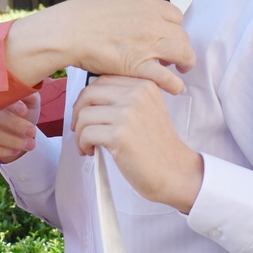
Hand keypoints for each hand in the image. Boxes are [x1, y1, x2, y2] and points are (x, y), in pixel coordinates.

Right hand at [0, 93, 40, 163]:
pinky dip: (1, 151)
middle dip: (15, 125)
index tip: (24, 110)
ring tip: (30, 144)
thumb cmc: (21, 111)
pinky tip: (15, 151)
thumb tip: (30, 96)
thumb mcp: (28, 102)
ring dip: (12, 141)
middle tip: (32, 132)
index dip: (10, 104)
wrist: (13, 129)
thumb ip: (30, 97)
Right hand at [68, 0, 194, 94]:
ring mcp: (148, 46)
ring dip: (186, 63)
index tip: (167, 33)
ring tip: (181, 70)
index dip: (174, 26)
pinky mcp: (139, 67)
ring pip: (183, 54)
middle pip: (182, 36)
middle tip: (174, 54)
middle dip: (181, 45)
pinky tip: (176, 88)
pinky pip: (167, 78)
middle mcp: (153, 25)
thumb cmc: (86, 11)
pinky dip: (175, 84)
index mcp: (148, 6)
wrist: (70, 31)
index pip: (176, 15)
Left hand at [71, 75, 202, 212]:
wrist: (174, 172)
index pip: (102, 80)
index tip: (87, 114)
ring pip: (84, 115)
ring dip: (79, 132)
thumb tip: (88, 96)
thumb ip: (125, 97)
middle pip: (89, 94)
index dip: (88, 98)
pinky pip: (86, 133)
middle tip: (80, 129)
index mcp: (143, 85)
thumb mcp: (147, 109)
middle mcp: (137, 94)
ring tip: (87, 144)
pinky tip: (90, 151)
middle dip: (78, 113)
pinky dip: (83, 144)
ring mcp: (128, 113)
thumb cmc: (156, 145)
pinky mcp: (120, 134)